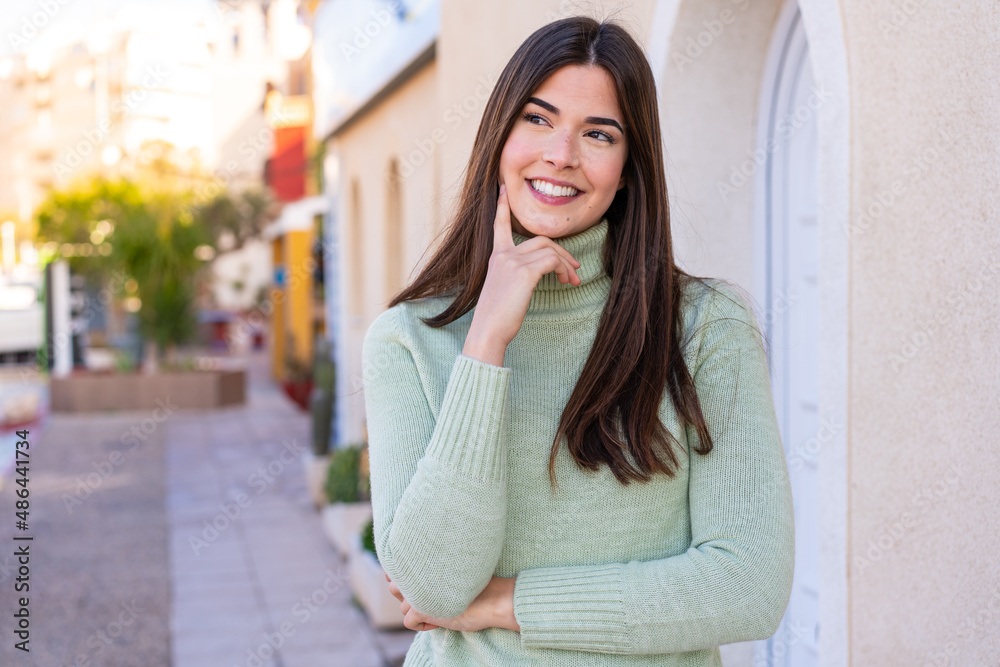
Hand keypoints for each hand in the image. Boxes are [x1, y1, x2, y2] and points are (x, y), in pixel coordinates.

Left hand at [384, 572, 518, 632]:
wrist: (494, 597)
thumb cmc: (477, 585)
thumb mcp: (449, 574)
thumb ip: (430, 573)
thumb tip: (405, 579)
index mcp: (425, 562)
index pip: (397, 569)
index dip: (402, 578)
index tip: (419, 585)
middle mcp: (417, 575)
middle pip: (394, 587)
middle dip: (408, 596)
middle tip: (430, 599)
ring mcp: (417, 592)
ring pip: (403, 607)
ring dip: (417, 611)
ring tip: (439, 609)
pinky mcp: (420, 609)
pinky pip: (409, 622)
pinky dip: (423, 626)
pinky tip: (440, 621)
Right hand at [462, 183, 581, 365]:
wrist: (488, 331)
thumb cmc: (496, 318)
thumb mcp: (504, 290)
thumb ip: (515, 276)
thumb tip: (539, 273)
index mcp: (496, 257)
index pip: (499, 226)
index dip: (502, 207)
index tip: (502, 190)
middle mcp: (503, 255)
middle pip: (541, 240)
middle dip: (562, 252)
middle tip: (575, 269)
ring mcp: (513, 261)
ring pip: (550, 250)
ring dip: (567, 265)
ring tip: (572, 280)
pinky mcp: (524, 272)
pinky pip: (553, 261)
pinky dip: (563, 269)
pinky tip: (565, 282)